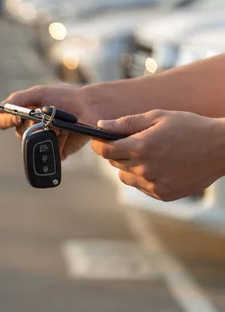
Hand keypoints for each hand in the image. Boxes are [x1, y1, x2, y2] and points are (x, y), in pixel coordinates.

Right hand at [0, 85, 100, 159]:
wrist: (90, 107)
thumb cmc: (64, 98)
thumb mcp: (39, 93)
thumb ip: (18, 99)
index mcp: (22, 115)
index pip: (3, 121)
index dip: (6, 120)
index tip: (18, 117)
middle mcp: (29, 129)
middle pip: (17, 133)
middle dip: (30, 124)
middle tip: (43, 117)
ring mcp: (42, 141)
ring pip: (30, 144)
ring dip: (43, 133)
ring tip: (58, 125)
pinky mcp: (55, 152)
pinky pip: (46, 155)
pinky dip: (53, 145)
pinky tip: (62, 136)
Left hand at [92, 109, 224, 201]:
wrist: (221, 149)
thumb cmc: (189, 127)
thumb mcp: (158, 117)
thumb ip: (126, 123)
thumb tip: (100, 126)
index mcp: (141, 147)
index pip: (104, 150)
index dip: (98, 143)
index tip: (100, 139)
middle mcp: (145, 168)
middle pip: (113, 162)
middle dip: (118, 151)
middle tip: (135, 142)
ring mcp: (154, 184)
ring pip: (125, 176)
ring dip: (129, 166)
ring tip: (150, 155)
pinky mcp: (162, 194)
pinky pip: (140, 186)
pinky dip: (144, 177)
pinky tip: (161, 166)